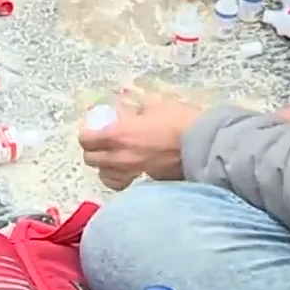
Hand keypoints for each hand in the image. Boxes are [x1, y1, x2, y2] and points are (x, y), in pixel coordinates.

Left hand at [79, 95, 201, 189]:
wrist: (203, 145)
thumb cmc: (179, 121)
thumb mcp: (155, 106)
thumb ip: (137, 109)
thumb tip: (130, 109)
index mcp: (119, 135)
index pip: (88, 140)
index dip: (86, 135)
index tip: (91, 130)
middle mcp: (121, 158)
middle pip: (92, 161)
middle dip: (92, 152)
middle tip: (99, 144)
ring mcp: (134, 173)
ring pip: (106, 177)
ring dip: (104, 168)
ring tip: (112, 160)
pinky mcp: (148, 183)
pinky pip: (126, 182)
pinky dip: (122, 177)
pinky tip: (130, 170)